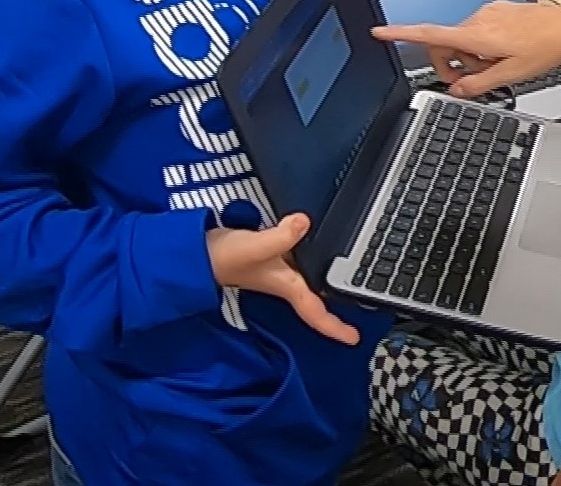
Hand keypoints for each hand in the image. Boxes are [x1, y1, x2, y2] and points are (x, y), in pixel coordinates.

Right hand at [207, 213, 359, 343]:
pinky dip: (313, 261)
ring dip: (328, 285)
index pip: (316, 313)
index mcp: (286, 286)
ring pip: (310, 282)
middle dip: (338, 311)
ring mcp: (279, 271)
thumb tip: (304, 223)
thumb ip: (281, 236)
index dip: (335, 328)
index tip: (354, 338)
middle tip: (362, 314)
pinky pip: (300, 262)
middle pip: (317, 302)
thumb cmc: (223, 257)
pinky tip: (321, 249)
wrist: (198, 254)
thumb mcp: (256, 246)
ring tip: (350, 284)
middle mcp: (285, 282)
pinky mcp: (273, 257)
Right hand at [374, 0, 560, 97]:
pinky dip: (484, 45)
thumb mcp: (510, 75)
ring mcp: (489, 12)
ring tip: (499, 65)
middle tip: (475, 80)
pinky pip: (480, 29)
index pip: (429, 34)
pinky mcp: (498, 10)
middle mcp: (478, 19)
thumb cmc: (545, 48)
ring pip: (465, 38)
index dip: (400, 34)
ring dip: (472, 56)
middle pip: (446, 42)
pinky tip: (506, 52)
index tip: (379, 32)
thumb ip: (478, 84)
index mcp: (477, 34)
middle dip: (454, 64)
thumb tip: (457, 90)